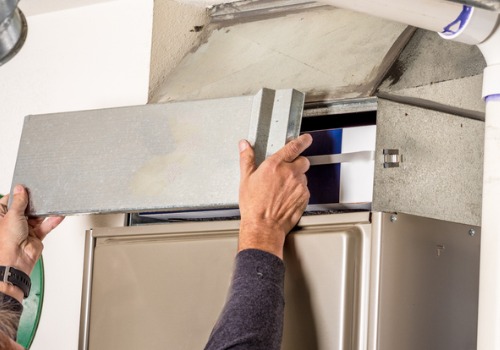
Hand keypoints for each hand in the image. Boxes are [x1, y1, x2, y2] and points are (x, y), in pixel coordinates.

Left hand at [0, 185, 63, 300]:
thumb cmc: (5, 242)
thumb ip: (19, 201)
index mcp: (1, 216)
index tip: (26, 188)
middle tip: (40, 195)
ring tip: (51, 204)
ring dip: (44, 212)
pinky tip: (58, 215)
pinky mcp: (36, 235)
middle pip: (26, 208)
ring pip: (37, 216)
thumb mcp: (12, 215)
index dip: (18, 195)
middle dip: (33, 203)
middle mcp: (12, 222)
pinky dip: (52, 221)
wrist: (16, 261)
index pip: (10, 201)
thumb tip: (20, 189)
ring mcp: (25, 229)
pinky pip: (46, 226)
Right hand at [238, 134, 311, 258]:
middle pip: (303, 161)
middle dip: (298, 164)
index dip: (302, 141)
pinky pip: (305, 190)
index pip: (294, 146)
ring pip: (303, 177)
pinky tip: (286, 198)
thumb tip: (245, 146)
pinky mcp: (304, 197)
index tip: (306, 139)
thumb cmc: (254, 206)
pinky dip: (298, 191)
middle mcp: (290, 173)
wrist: (263, 226)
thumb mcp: (245, 179)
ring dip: (297, 179)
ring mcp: (299, 185)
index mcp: (275, 165)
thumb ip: (247, 159)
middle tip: (287, 172)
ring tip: (283, 189)